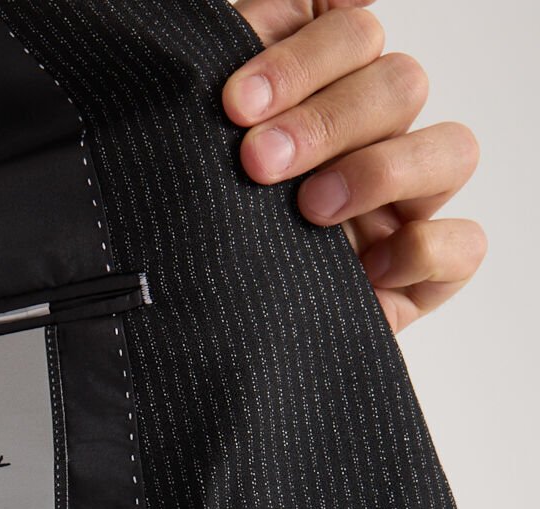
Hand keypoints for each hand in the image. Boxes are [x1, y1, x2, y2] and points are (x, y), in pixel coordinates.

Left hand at [223, 0, 485, 332]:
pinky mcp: (421, 276)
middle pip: (400, 84)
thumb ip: (247, 53)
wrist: (186, 334)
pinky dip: (423, 249)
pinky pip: (464, 243)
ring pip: (452, 149)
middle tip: (257, 163)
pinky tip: (364, 269)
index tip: (235, 105)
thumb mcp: (198, 140)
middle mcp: (373, 139)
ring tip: (309, 210)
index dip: (303, 58)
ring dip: (380, 171)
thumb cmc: (192, 223)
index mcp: (325, 91)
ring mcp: (404, 206)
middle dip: (326, 120)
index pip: (352, 33)